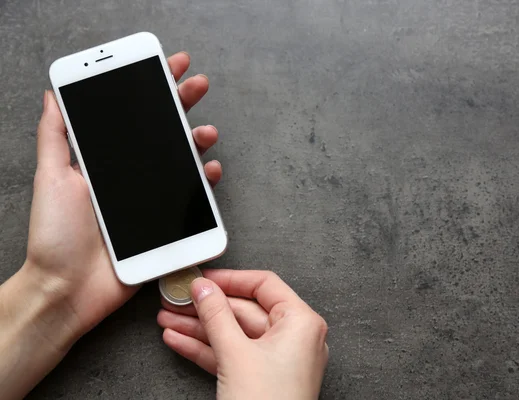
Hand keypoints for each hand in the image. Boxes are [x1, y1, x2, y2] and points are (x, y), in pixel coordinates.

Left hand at [27, 52, 221, 345]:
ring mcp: (148, 200)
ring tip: (206, 130)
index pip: (131, 118)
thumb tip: (54, 96)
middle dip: (181, 104)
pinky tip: (209, 169)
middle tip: (198, 84)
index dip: (149, 90)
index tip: (167, 66)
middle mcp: (129, 177)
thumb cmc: (55, 236)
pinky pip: (190, 198)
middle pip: (161, 132)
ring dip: (198, 140)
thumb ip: (56, 138)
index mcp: (104, 162)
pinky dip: (203, 181)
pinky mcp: (163, 224)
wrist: (68, 289)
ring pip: (181, 161)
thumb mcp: (50, 179)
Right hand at [157, 270, 328, 399]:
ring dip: (199, 328)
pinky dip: (206, 348)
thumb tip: (203, 289)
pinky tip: (180, 340)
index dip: (230, 279)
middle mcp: (294, 338)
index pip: (264, 285)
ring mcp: (278, 360)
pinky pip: (232, 355)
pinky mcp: (262, 378)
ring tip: (170, 319)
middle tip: (178, 300)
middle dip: (206, 308)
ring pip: (234, 334)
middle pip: (244, 310)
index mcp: (301, 323)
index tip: (203, 278)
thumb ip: (216, 315)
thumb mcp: (236, 353)